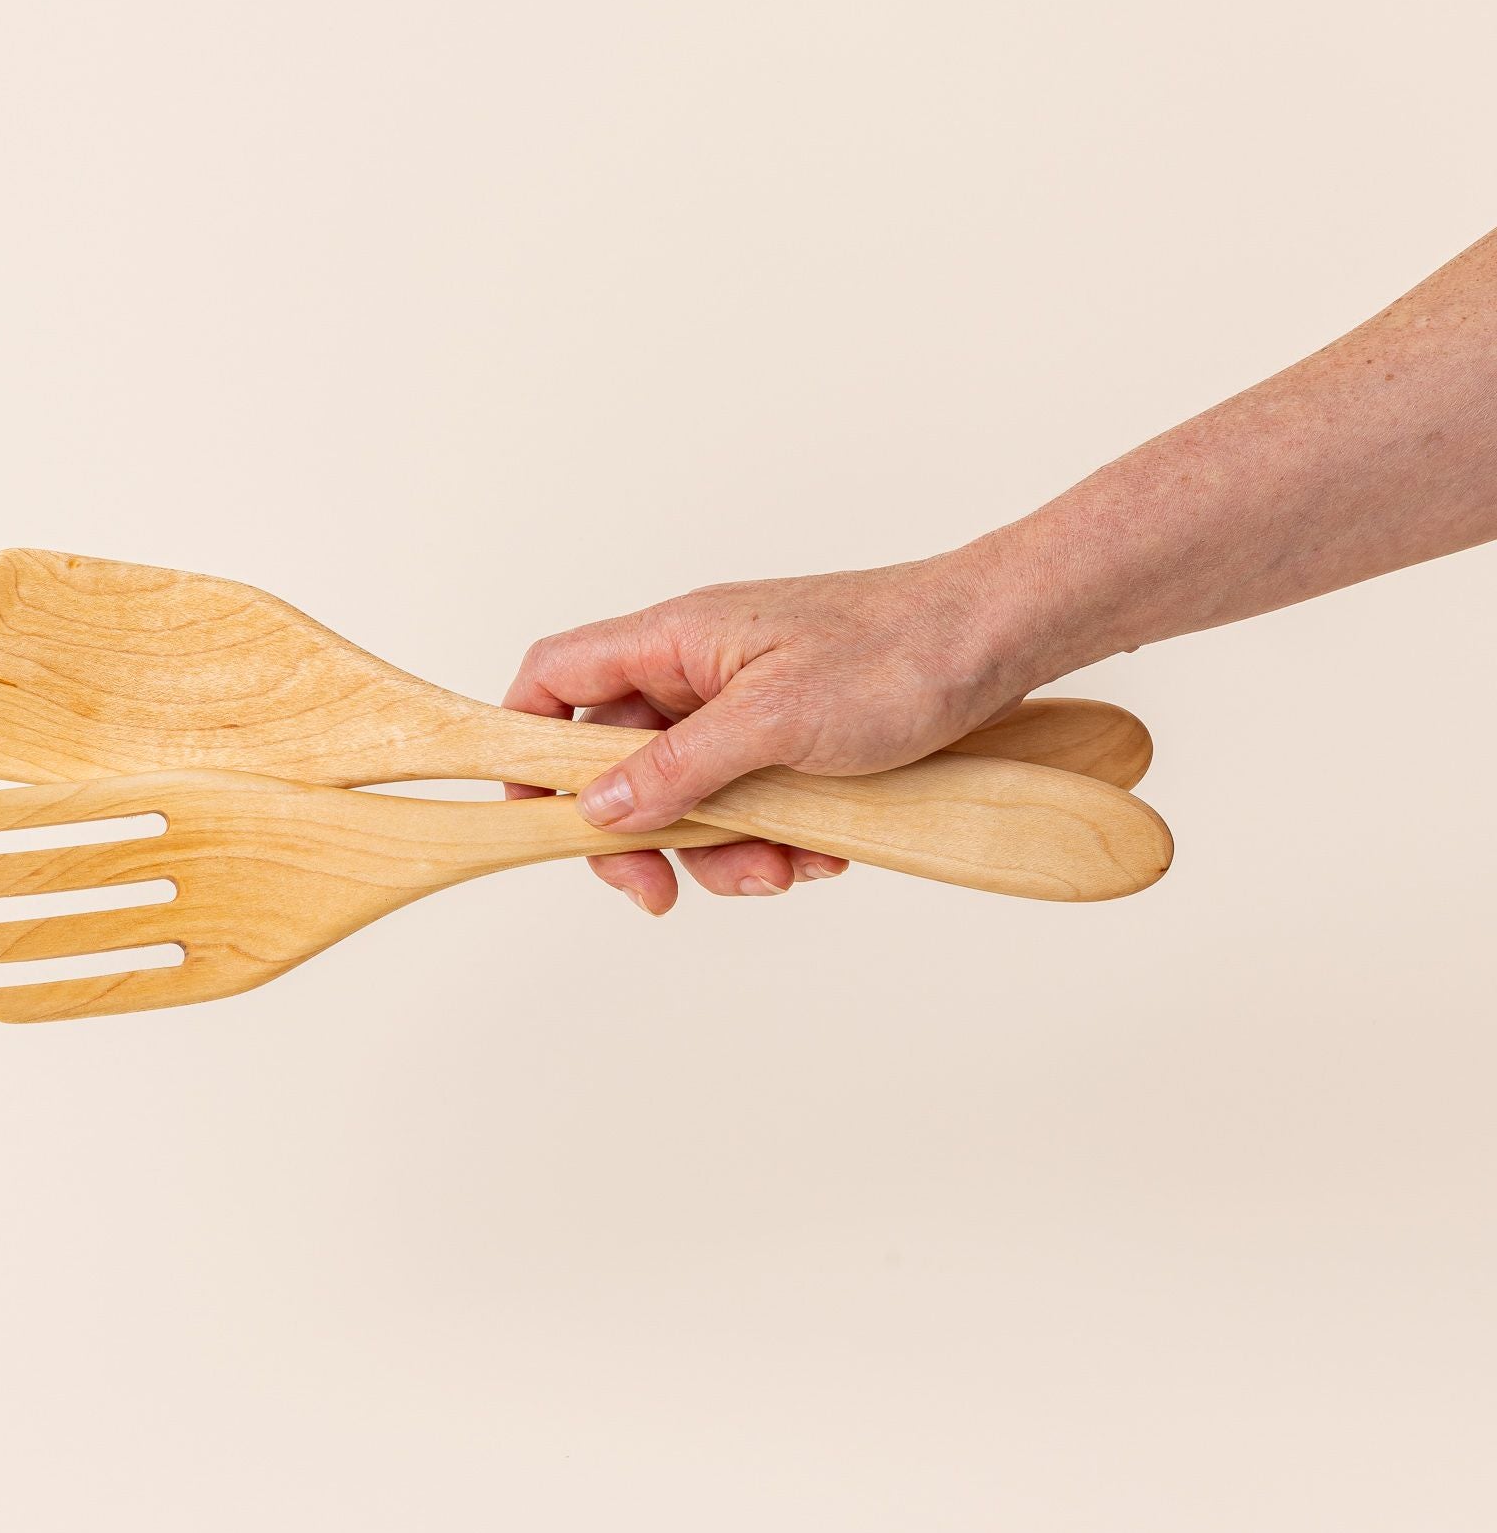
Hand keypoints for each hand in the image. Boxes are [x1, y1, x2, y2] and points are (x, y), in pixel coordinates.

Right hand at [502, 553, 1027, 913]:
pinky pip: (751, 804)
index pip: (557, 680)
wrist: (1005, 639)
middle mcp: (698, 670)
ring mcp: (744, 706)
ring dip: (722, 850)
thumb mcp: (773, 720)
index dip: (527, 745)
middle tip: (658, 893)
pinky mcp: (792, 740)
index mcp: (675, 640)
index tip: (535, 820)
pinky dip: (776, 840)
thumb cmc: (897, 652)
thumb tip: (595, 808)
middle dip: (639, 835)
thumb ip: (675, 767)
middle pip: (617, 760)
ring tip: (783, 871)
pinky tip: (827, 853)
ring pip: (688, 796)